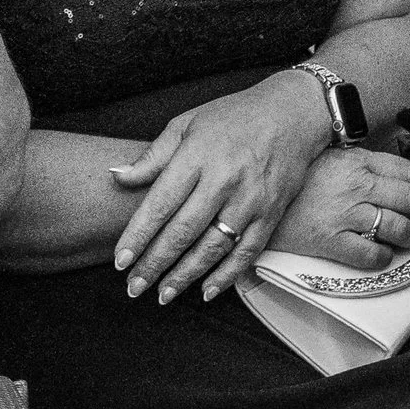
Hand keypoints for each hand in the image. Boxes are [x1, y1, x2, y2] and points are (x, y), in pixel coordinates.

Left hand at [108, 71, 328, 304]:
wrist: (292, 113)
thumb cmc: (232, 117)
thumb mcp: (186, 124)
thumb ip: (152, 157)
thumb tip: (117, 176)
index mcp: (196, 156)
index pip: (160, 203)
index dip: (138, 235)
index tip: (120, 260)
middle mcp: (223, 180)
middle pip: (183, 231)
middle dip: (155, 263)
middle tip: (134, 287)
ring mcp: (250, 199)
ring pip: (213, 247)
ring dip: (186, 275)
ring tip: (163, 294)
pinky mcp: (271, 213)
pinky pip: (246, 251)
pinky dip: (227, 275)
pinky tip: (206, 291)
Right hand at [267, 149, 409, 273]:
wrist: (254, 200)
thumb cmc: (292, 181)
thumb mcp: (326, 158)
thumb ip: (357, 164)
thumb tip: (387, 177)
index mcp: (356, 161)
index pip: (406, 173)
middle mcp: (356, 185)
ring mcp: (345, 213)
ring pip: (399, 228)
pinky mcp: (332, 240)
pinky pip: (373, 254)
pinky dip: (384, 258)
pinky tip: (381, 255)